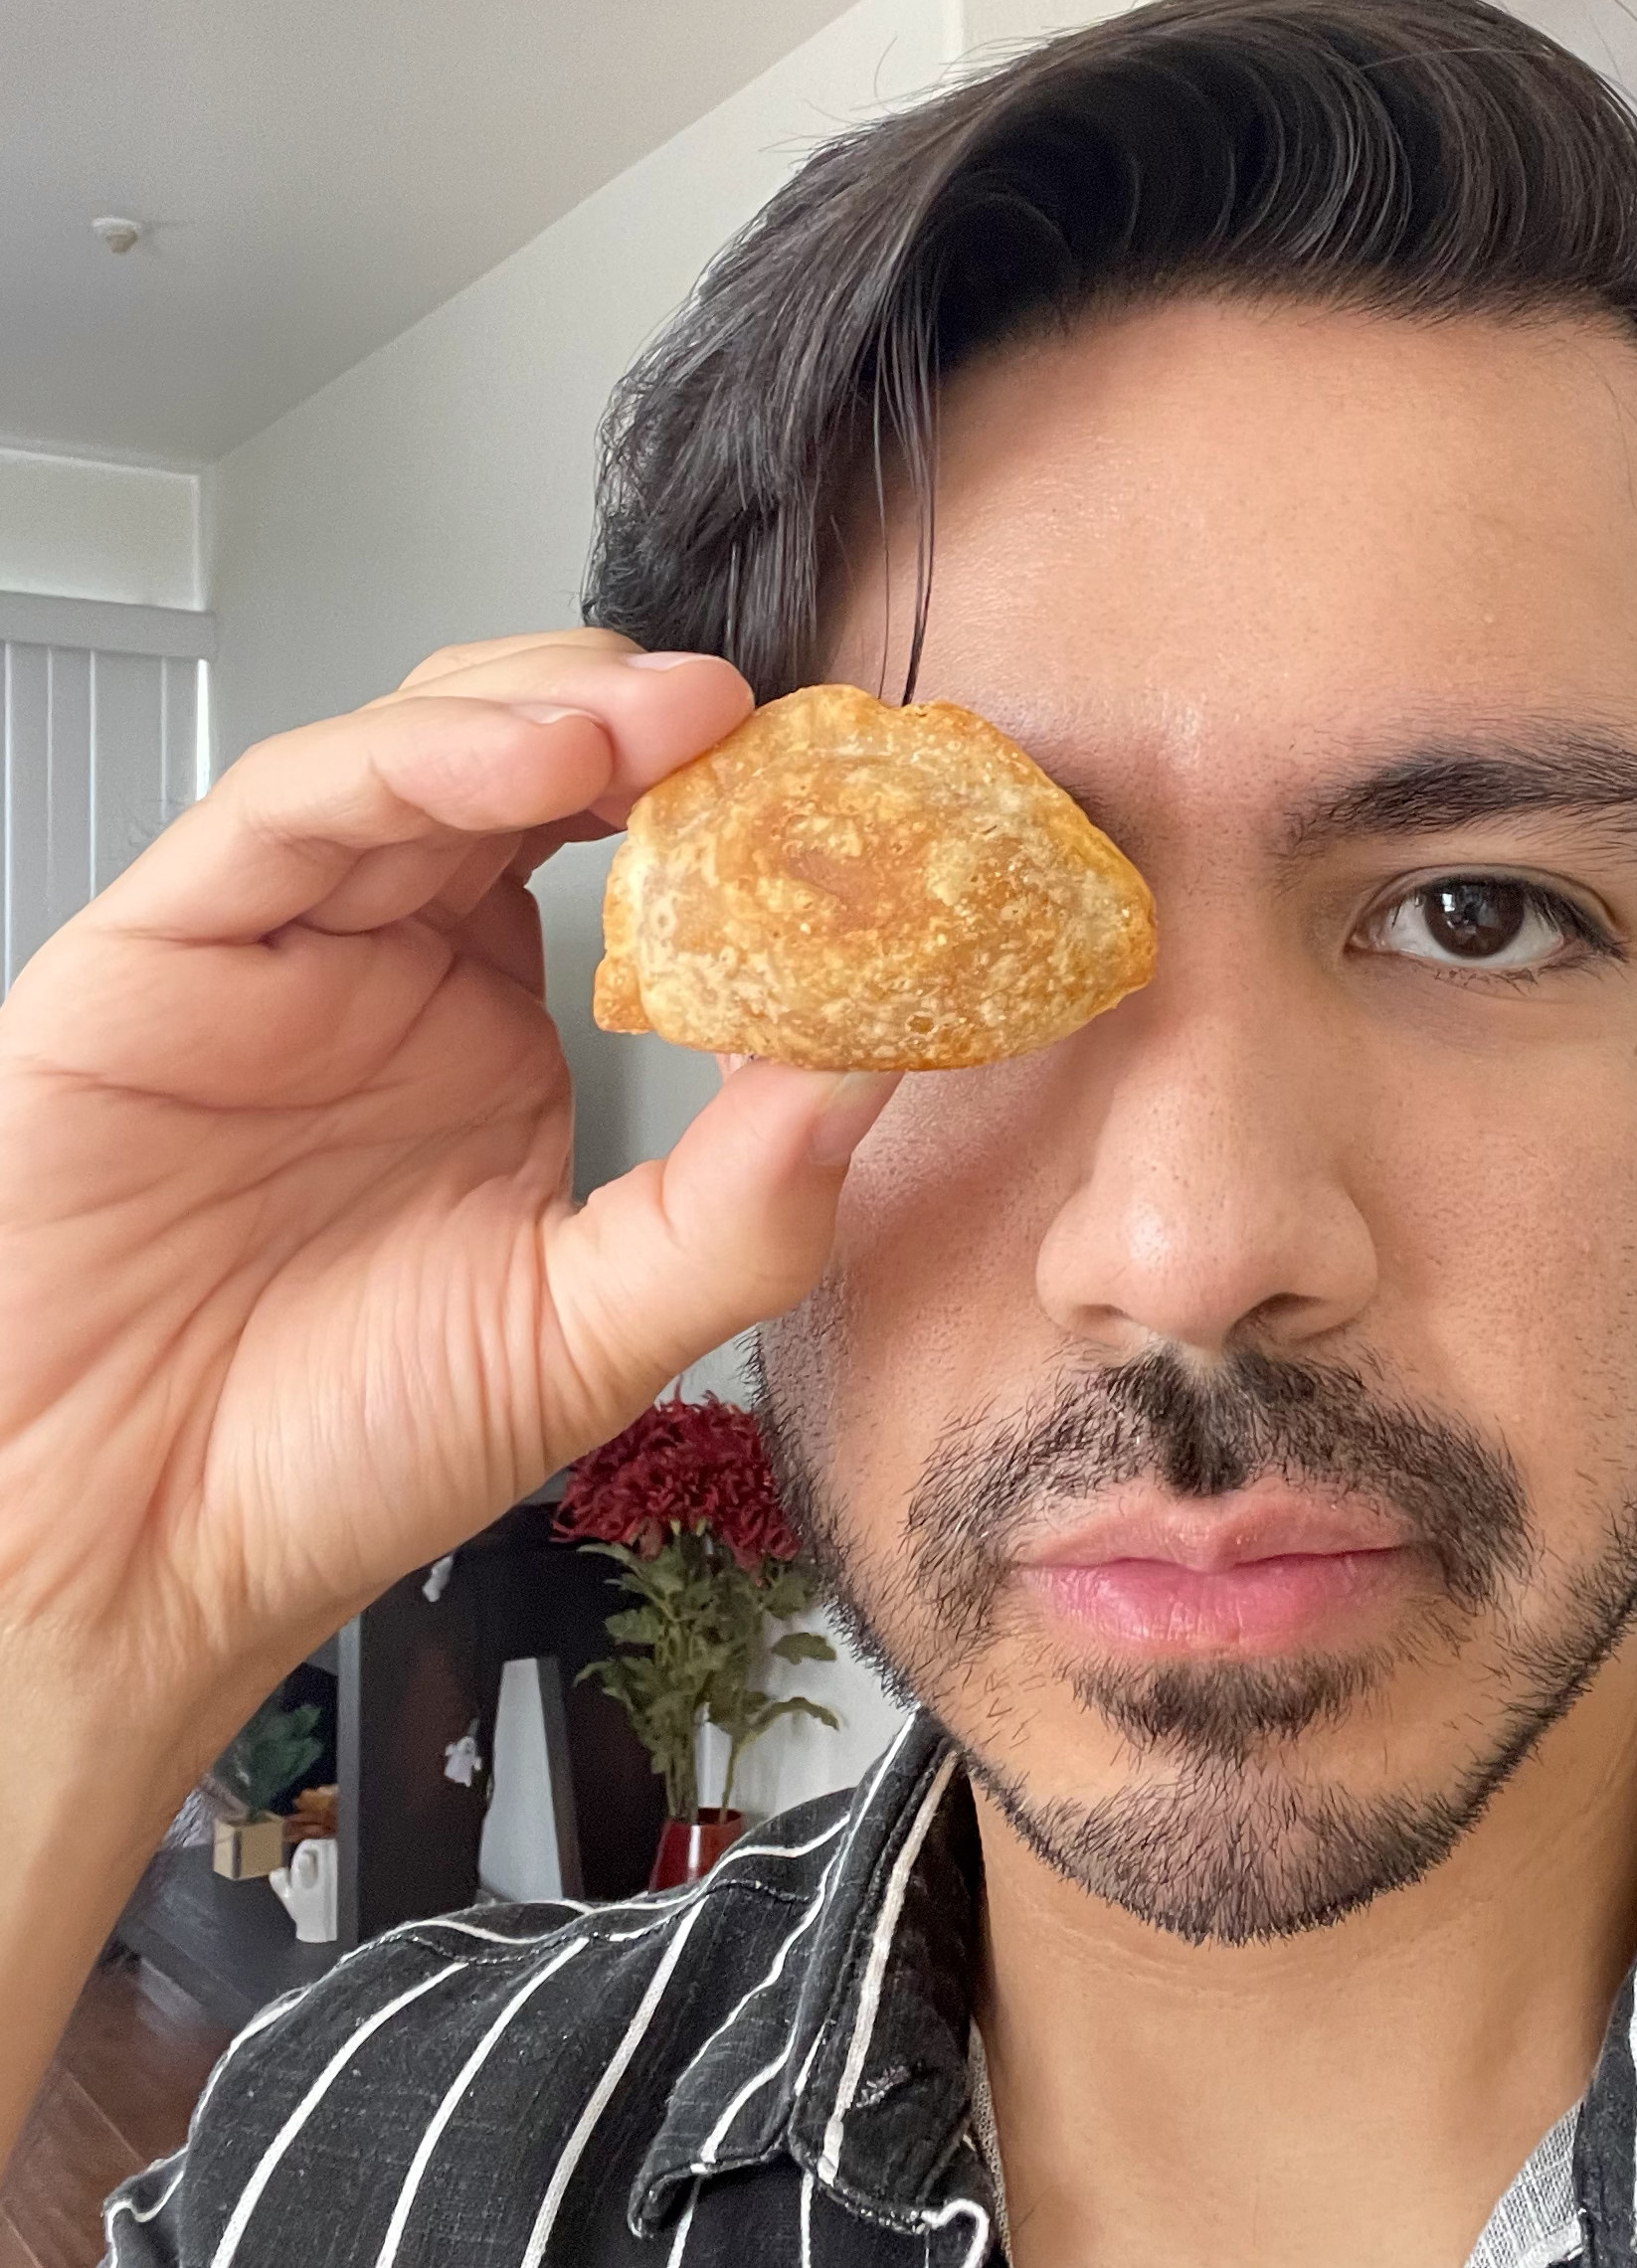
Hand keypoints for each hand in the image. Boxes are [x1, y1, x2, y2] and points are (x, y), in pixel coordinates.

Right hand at [0, 631, 893, 1797]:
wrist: (126, 1556)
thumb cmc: (330, 1456)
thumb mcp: (586, 1336)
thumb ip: (735, 1212)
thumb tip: (878, 1074)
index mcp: (497, 1033)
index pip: (625, 864)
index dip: (728, 813)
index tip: (847, 800)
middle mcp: (391, 967)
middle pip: (523, 769)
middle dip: (646, 724)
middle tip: (761, 720)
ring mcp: (279, 947)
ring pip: (414, 752)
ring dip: (547, 711)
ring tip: (669, 716)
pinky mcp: (162, 948)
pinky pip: (287, 810)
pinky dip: (409, 760)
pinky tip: (525, 756)